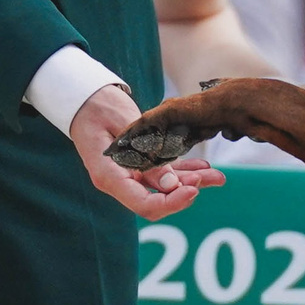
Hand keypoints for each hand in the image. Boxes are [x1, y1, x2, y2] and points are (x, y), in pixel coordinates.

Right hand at [69, 83, 221, 214]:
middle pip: (158, 201)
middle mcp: (120, 182)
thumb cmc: (99, 107)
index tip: (193, 191)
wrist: (87, 99)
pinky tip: (204, 167)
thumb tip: (172, 185)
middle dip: (187, 192)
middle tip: (212, 178)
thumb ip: (147, 157)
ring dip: (192, 182)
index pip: (144, 205)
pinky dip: (184, 171)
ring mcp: (130, 176)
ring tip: (218, 176)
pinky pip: (164, 174)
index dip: (171, 203)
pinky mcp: (140, 166)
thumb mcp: (125, 127)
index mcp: (109, 177)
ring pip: (165, 188)